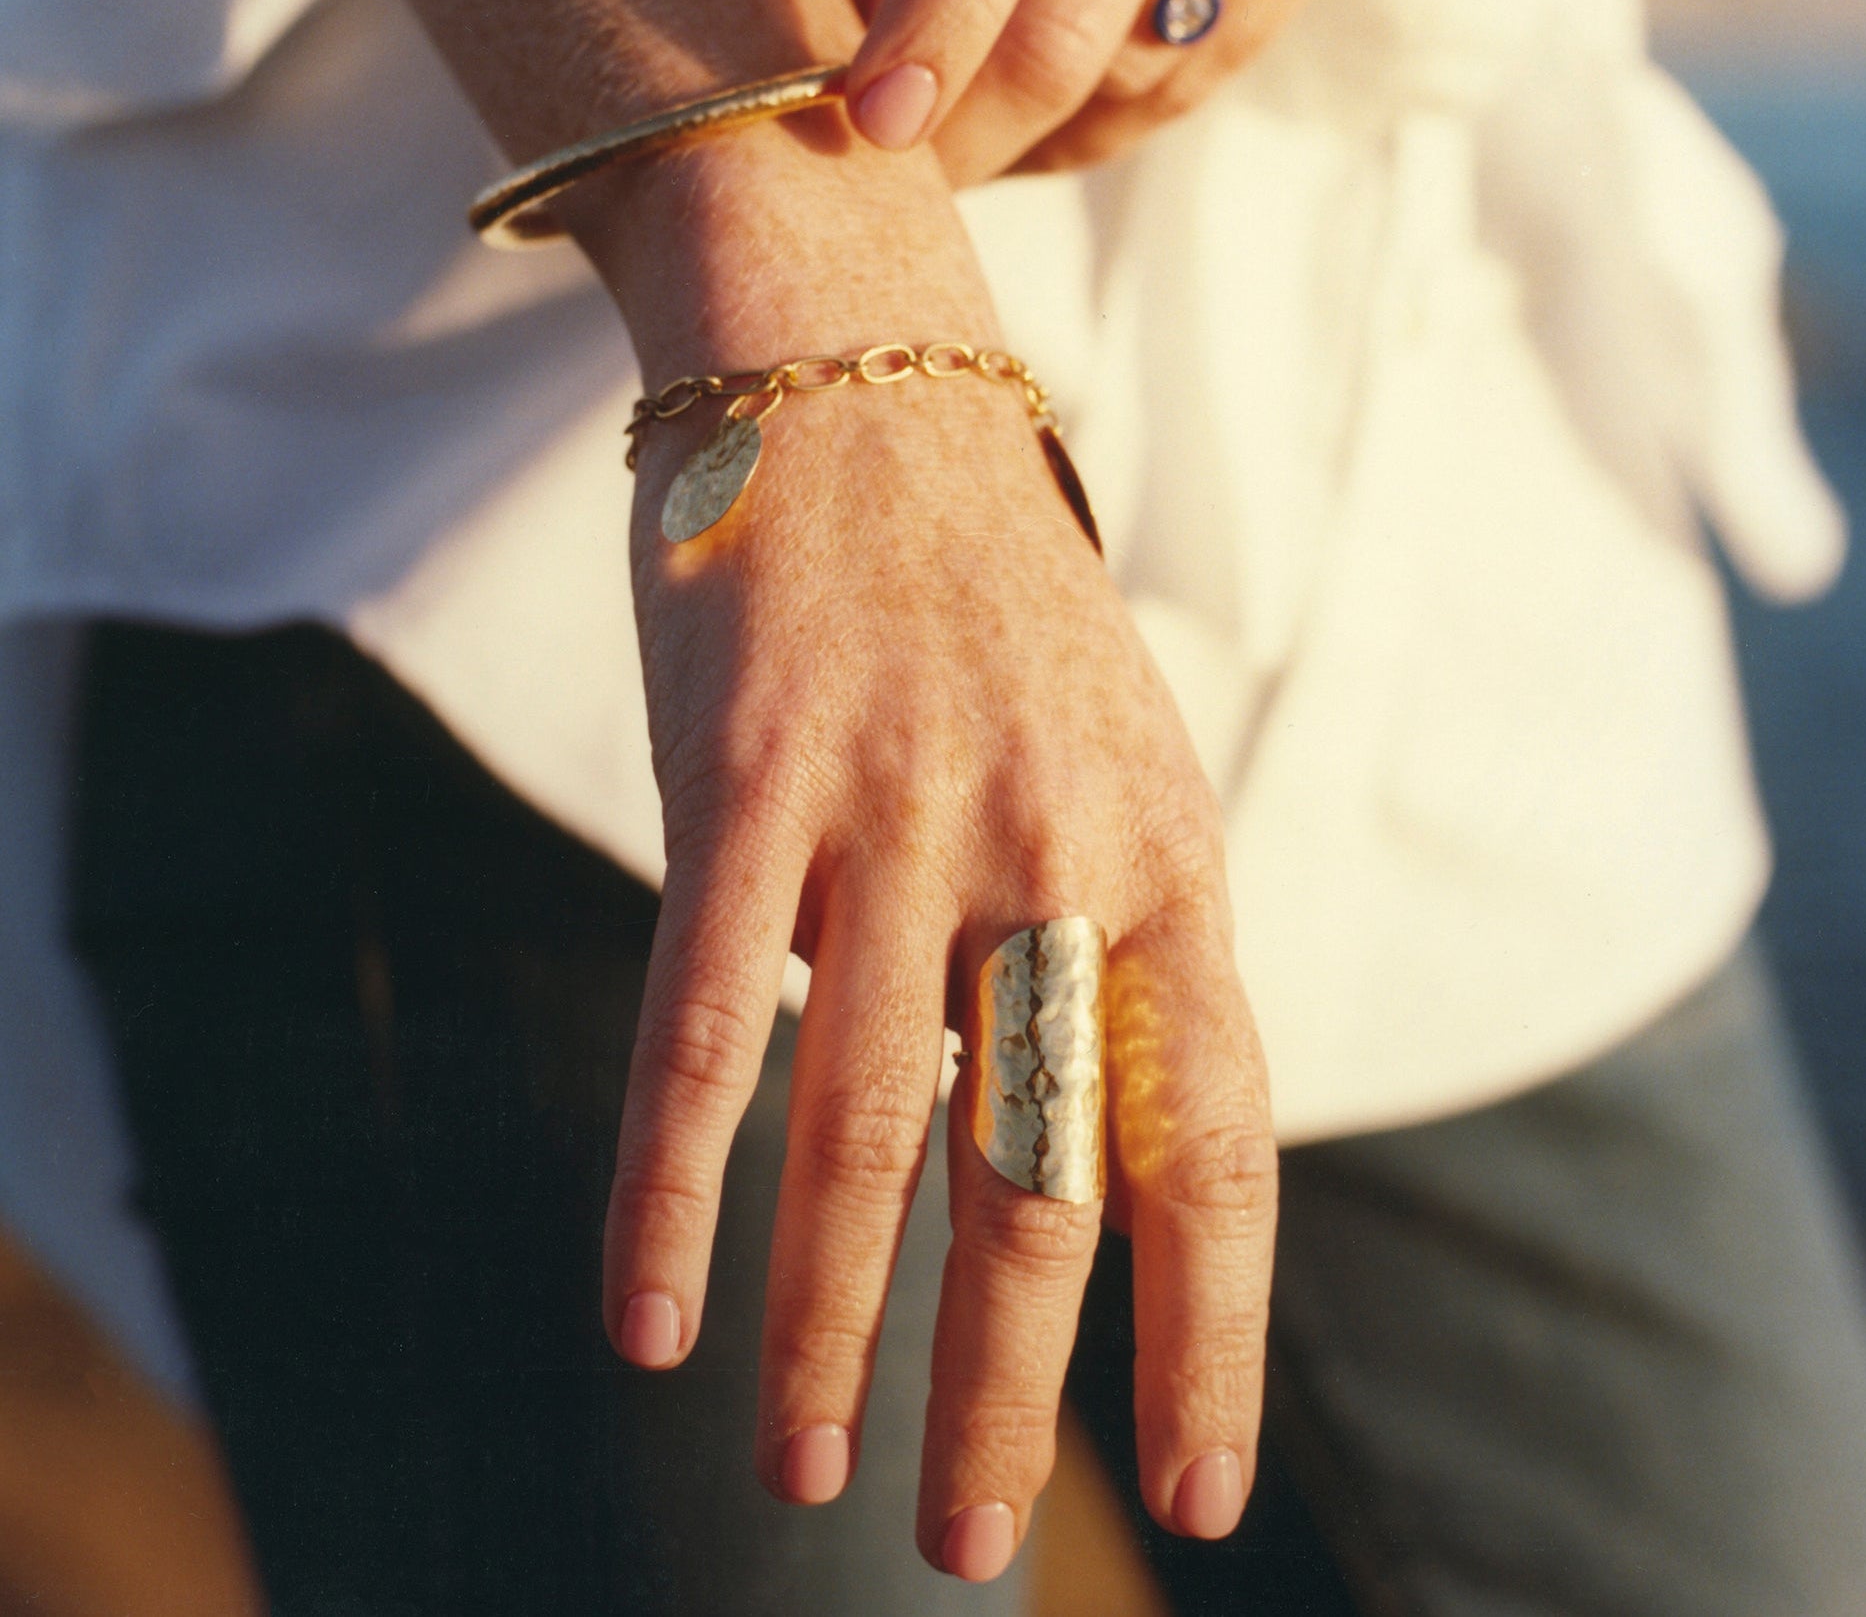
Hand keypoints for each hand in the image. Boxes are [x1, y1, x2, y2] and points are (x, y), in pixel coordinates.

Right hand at [245, 0, 1279, 1576]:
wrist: (851, 375)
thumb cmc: (983, 602)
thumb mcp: (1102, 761)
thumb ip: (1104, 944)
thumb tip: (1078, 1158)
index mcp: (1165, 856)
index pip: (1210, 1142)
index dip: (1208, 1330)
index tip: (1201, 1490)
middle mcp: (1049, 848)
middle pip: (1043, 1169)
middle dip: (1016, 1382)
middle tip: (977, 1548)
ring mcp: (895, 812)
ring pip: (873, 1128)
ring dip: (839, 1326)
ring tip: (812, 1481)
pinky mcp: (744, 780)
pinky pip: (702, 1025)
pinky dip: (672, 1186)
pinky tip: (645, 1318)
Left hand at [799, 0, 1364, 185]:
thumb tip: (886, 74)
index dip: (948, 14)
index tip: (882, 126)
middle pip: (1087, 12)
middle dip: (985, 127)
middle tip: (920, 172)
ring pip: (1147, 66)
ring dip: (1050, 125)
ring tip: (989, 99)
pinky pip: (1211, 66)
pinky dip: (1125, 107)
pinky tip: (1075, 78)